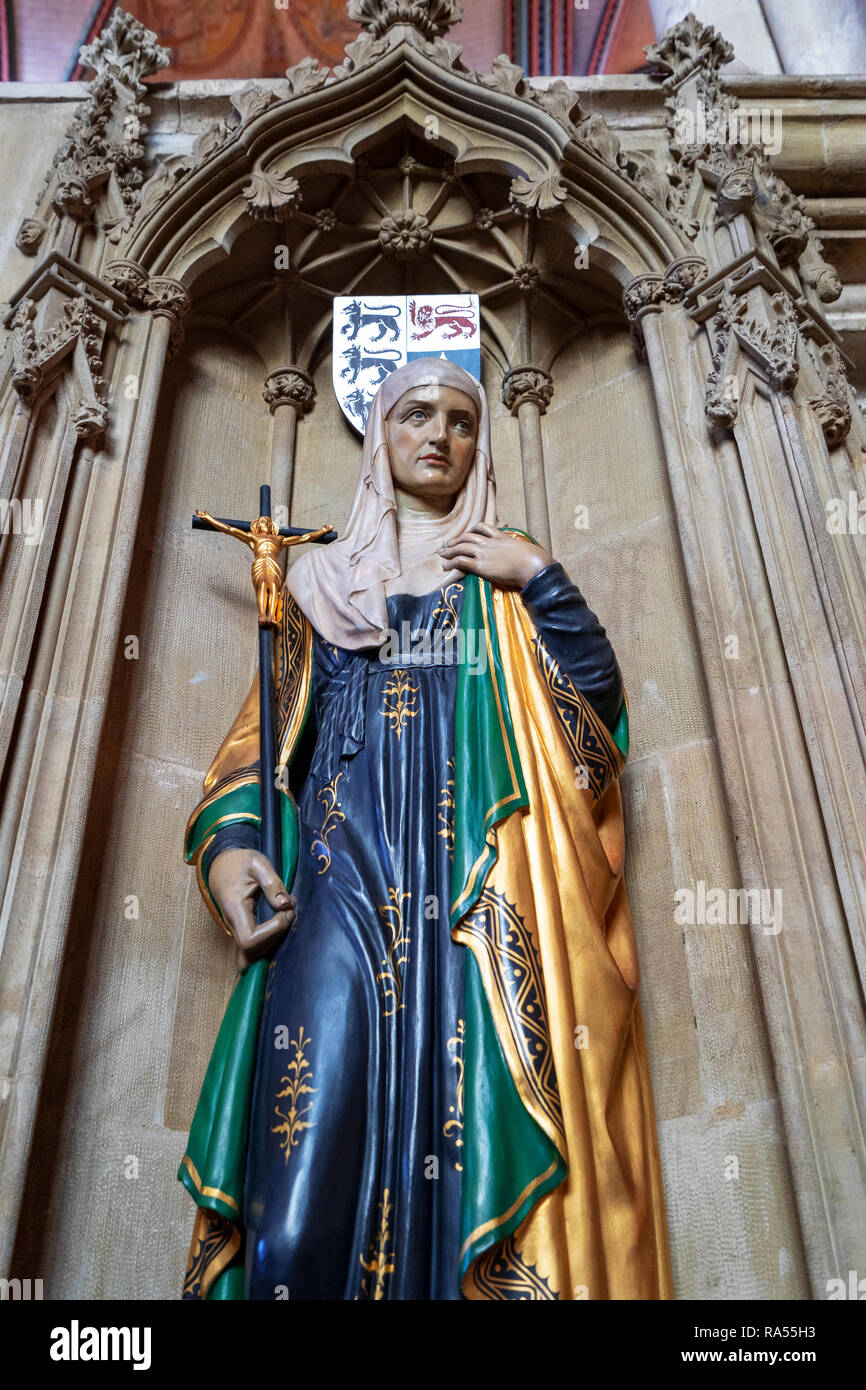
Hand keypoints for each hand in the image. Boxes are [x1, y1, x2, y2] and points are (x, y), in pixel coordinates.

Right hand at [208, 848, 295, 962]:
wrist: (221, 863)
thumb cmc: (239, 862)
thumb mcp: (257, 863)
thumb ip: (272, 883)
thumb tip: (285, 905)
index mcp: (234, 908)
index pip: (249, 940)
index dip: (272, 932)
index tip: (285, 912)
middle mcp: (232, 923)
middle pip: (252, 952)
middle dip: (276, 937)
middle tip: (289, 913)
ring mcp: (235, 928)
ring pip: (252, 953)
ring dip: (274, 940)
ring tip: (286, 914)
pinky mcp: (241, 928)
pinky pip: (252, 947)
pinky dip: (268, 942)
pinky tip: (280, 924)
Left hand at [438, 523, 553, 587]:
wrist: (534, 565)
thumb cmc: (536, 560)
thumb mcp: (528, 550)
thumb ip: (523, 551)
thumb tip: (531, 555)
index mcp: (502, 537)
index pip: (484, 528)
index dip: (473, 531)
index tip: (467, 534)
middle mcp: (490, 543)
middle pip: (468, 537)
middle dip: (456, 540)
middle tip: (447, 544)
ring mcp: (484, 553)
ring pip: (461, 547)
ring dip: (449, 550)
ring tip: (442, 554)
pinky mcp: (481, 566)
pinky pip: (461, 561)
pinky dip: (451, 563)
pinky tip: (445, 566)